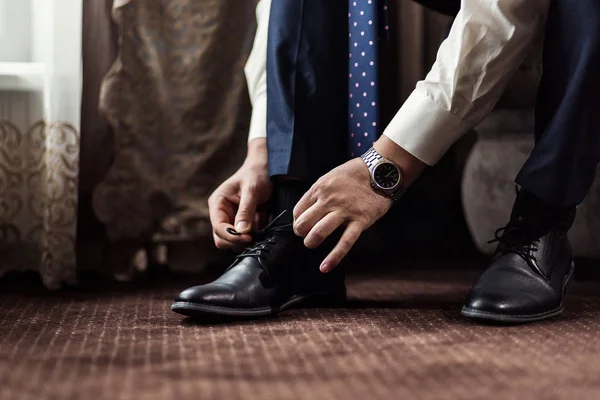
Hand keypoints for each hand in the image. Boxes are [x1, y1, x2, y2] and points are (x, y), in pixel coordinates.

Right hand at [208, 139, 271, 248]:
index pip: (219, 229)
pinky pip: (246, 238)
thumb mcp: (252, 190)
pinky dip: (254, 236)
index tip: (249, 237)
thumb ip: (246, 210)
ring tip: (260, 228)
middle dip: (238, 241)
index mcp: (218, 204)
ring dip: (247, 240)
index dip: (232, 237)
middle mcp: (221, 214)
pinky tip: (262, 226)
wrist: (267, 169)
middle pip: (222, 240)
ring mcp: (232, 220)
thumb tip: (241, 231)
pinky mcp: (243, 224)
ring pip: (234, 242)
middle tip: (255, 235)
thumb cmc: (257, 175)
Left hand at [293, 158, 391, 272]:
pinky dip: (333, 257)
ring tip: (312, 244)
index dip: (297, 221)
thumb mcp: (331, 177)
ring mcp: (344, 211)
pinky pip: (344, 243)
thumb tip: (309, 210)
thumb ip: (319, 193)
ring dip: (311, 242)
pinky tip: (325, 267)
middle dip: (301, 233)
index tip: (302, 225)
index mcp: (320, 188)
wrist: (381, 172)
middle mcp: (329, 200)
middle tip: (306, 235)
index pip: (298, 210)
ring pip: (319, 232)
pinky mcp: (359, 221)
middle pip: (304, 223)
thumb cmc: (355, 174)